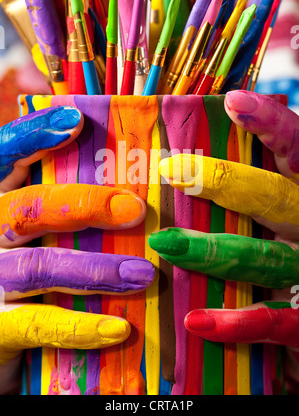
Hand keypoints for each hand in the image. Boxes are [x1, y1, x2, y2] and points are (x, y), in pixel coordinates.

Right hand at [0, 106, 153, 394]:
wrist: (3, 334)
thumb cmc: (23, 271)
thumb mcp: (34, 226)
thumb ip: (49, 186)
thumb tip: (77, 132)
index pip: (1, 157)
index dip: (30, 136)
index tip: (75, 120)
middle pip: (25, 210)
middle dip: (81, 205)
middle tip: (133, 209)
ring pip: (37, 266)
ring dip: (96, 270)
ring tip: (143, 274)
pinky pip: (39, 326)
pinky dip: (81, 327)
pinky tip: (120, 328)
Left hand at [148, 90, 298, 392]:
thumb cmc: (295, 233)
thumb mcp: (286, 202)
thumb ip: (269, 174)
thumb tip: (233, 117)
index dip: (274, 125)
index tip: (234, 101)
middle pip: (274, 198)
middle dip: (226, 183)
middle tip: (173, 170)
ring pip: (263, 258)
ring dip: (211, 251)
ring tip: (165, 243)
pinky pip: (274, 322)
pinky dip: (237, 324)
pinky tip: (196, 322)